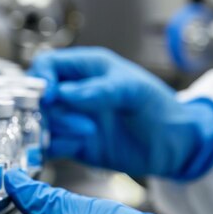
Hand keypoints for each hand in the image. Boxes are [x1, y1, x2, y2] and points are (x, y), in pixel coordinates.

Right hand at [29, 47, 212, 179]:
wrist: (174, 146)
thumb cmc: (159, 108)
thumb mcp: (135, 91)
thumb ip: (101, 90)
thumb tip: (65, 93)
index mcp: (87, 69)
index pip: (48, 65)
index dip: (42, 79)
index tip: (49, 96)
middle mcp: (73, 93)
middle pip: (39, 96)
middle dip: (48, 109)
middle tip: (72, 120)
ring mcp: (71, 120)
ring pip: (41, 121)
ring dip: (58, 128)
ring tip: (87, 132)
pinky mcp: (72, 144)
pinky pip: (49, 145)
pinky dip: (50, 148)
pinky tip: (70, 148)